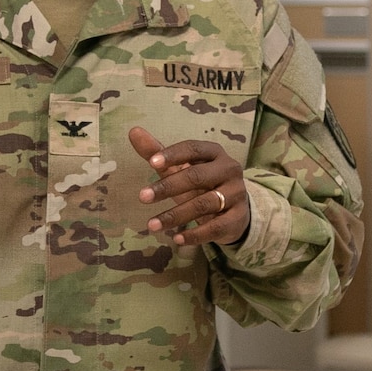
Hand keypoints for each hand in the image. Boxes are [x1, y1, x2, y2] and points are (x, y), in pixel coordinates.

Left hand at [131, 127, 249, 245]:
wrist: (234, 209)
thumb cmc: (201, 184)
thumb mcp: (180, 168)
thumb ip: (158, 152)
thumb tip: (133, 131)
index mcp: (214, 153)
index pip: (193, 148)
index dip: (173, 154)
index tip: (151, 163)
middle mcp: (229, 169)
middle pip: (198, 176)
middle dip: (168, 187)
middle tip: (142, 196)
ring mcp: (236, 193)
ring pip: (205, 204)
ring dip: (176, 215)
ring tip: (151, 225)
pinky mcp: (238, 217)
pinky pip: (216, 227)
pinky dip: (196, 234)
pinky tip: (177, 239)